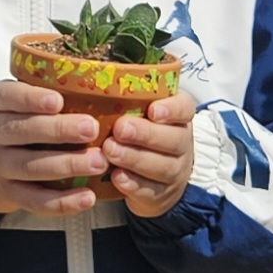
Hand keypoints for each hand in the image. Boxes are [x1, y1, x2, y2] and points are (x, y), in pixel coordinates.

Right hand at [0, 78, 108, 216]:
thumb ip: (33, 94)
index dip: (32, 99)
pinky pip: (35, 200)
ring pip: (32, 167)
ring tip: (98, 162)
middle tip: (91, 128)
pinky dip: (62, 202)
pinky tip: (86, 197)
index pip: (9, 97)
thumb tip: (87, 85)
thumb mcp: (4, 101)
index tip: (57, 100)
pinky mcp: (7, 194)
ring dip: (67, 165)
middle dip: (59, 130)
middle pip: (23, 132)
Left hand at [103, 94, 197, 217]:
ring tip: (110, 150)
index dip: (171, 109)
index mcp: (178, 117)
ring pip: (162, 166)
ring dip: (135, 158)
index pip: (184, 108)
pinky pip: (150, 190)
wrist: (156, 179)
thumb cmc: (140, 134)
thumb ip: (125, 99)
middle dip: (145, 134)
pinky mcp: (161, 194)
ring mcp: (174, 171)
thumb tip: (88, 78)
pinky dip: (133, 184)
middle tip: (120, 129)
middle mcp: (181, 143)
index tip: (153, 110)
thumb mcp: (138, 113)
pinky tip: (117, 177)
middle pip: (173, 139)